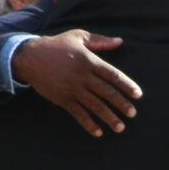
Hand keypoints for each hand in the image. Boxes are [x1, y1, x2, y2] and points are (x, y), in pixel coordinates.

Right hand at [13, 29, 141, 136]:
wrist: (30, 57)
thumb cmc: (57, 45)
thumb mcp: (79, 37)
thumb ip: (100, 41)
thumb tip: (120, 41)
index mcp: (89, 61)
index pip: (112, 75)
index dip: (126, 85)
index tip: (138, 95)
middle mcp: (83, 76)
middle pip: (106, 92)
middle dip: (121, 104)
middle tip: (132, 113)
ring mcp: (72, 89)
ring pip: (95, 105)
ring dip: (109, 117)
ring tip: (120, 127)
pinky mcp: (62, 99)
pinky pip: (78, 114)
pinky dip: (89, 124)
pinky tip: (98, 132)